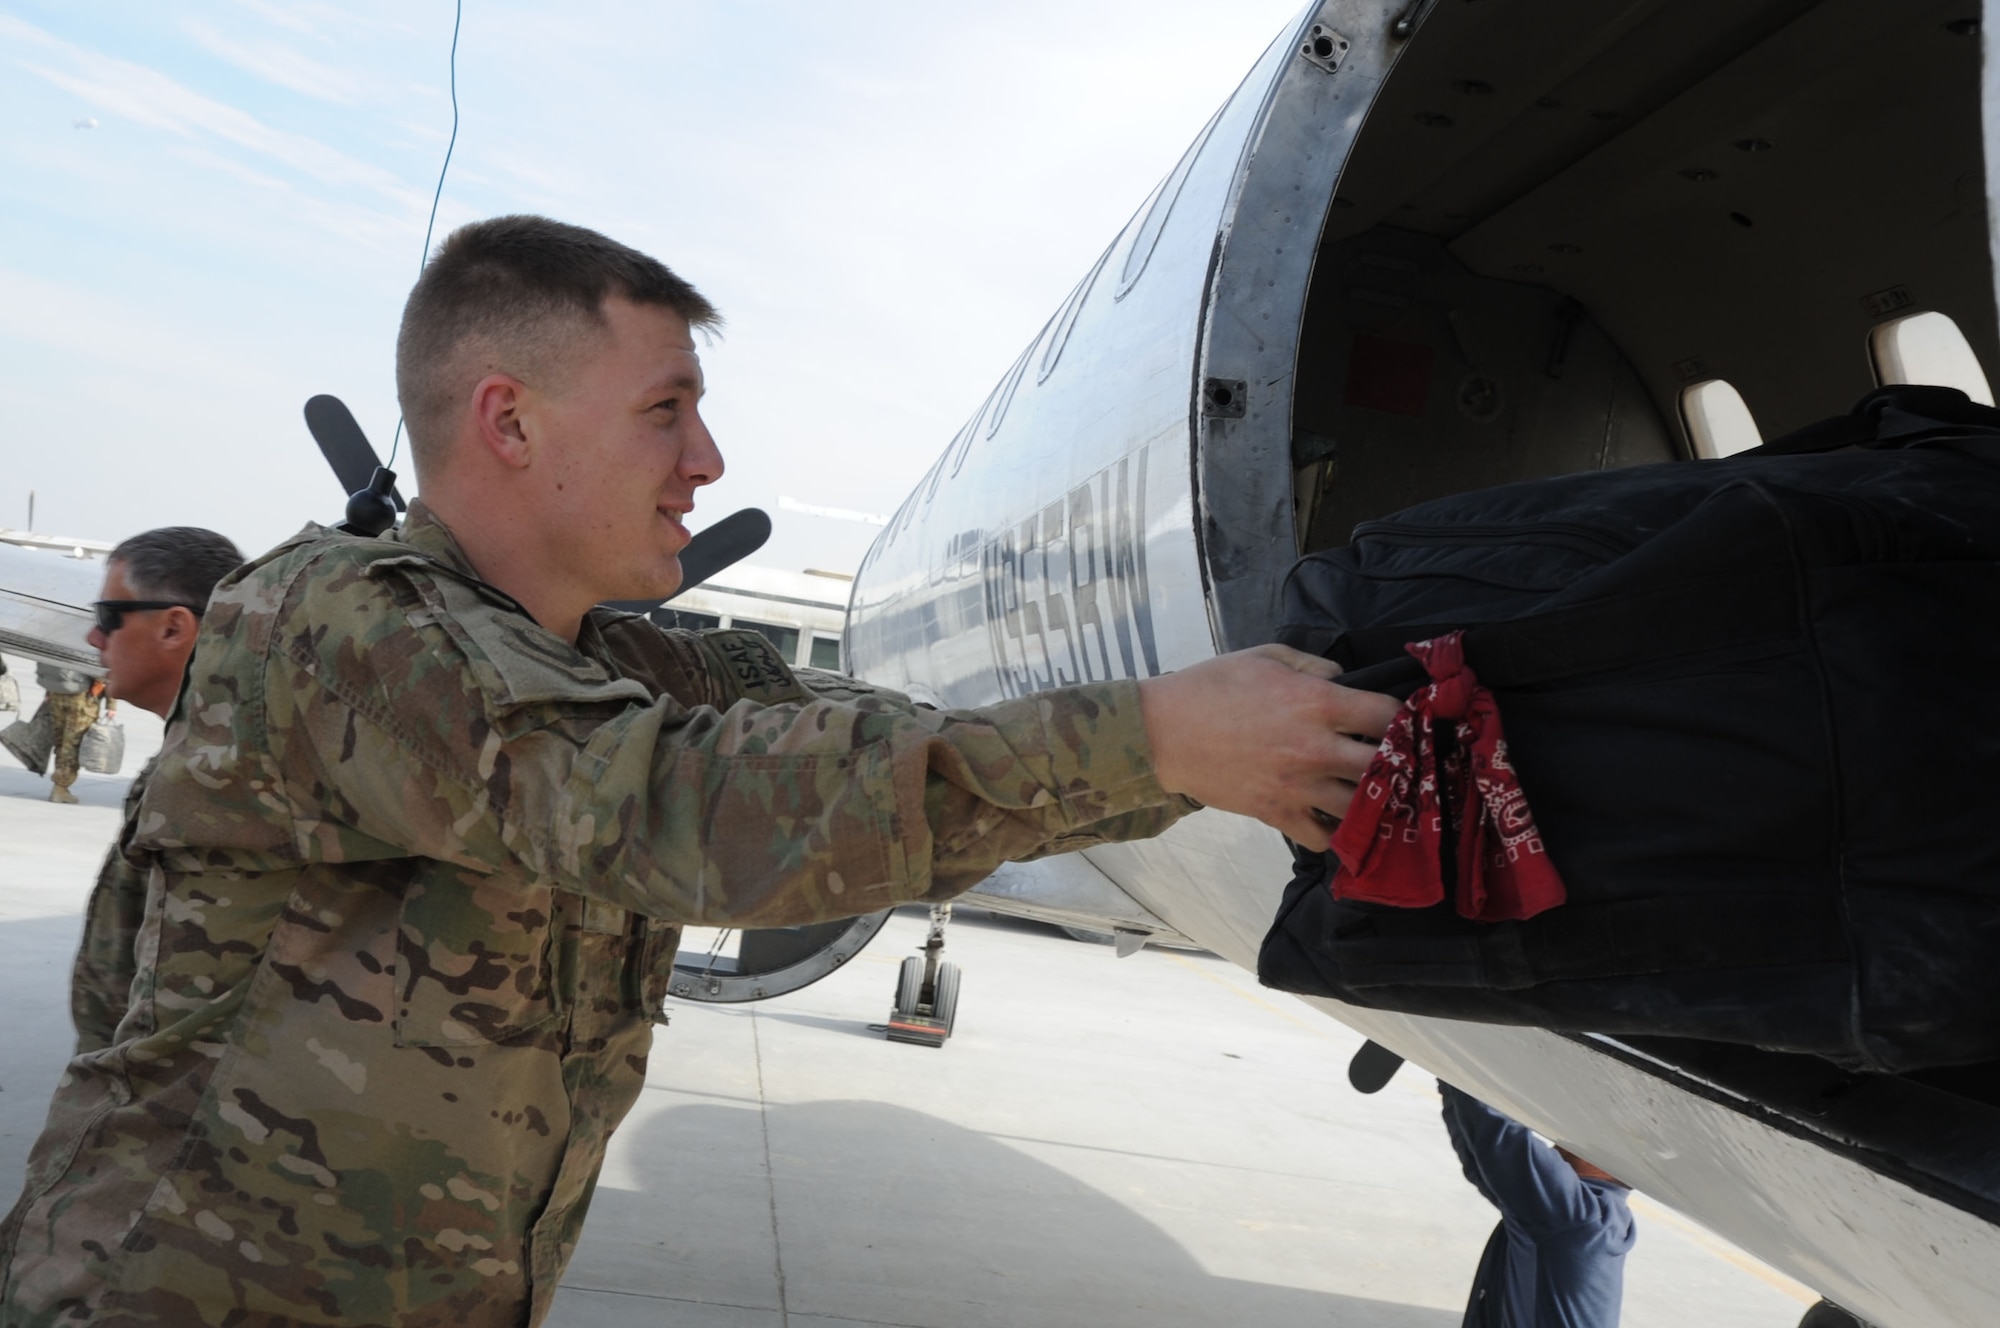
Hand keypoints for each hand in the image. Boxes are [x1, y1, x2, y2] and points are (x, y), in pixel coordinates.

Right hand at [1137, 644, 1400, 847]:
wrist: (1164, 732)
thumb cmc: (1211, 686)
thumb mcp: (1265, 656)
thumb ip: (1313, 664)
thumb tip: (1343, 677)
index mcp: (1316, 702)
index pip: (1387, 715)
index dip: (1405, 718)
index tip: (1404, 722)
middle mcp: (1315, 748)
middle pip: (1386, 768)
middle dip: (1398, 765)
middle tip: (1397, 764)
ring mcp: (1297, 786)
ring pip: (1360, 808)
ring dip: (1370, 801)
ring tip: (1371, 795)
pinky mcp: (1276, 813)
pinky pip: (1322, 838)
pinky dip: (1333, 833)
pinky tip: (1332, 818)